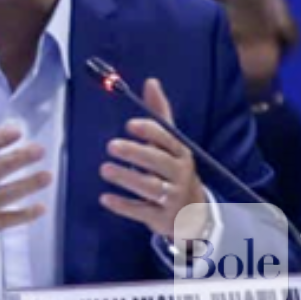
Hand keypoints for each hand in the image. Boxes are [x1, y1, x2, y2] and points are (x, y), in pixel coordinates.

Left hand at [98, 78, 207, 239]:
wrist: (195, 215)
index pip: (168, 139)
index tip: (130, 125)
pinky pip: (143, 212)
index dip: (149, 131)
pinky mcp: (163, 218)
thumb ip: (159, 114)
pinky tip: (106, 199)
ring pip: (150, 187)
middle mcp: (180, 174)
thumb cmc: (175, 170)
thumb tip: (151, 81)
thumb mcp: (171, 143)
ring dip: (127, 178)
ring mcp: (173, 198)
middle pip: (158, 162)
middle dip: (135, 153)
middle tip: (111, 146)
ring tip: (105, 169)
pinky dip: (124, 206)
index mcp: (181, 153)